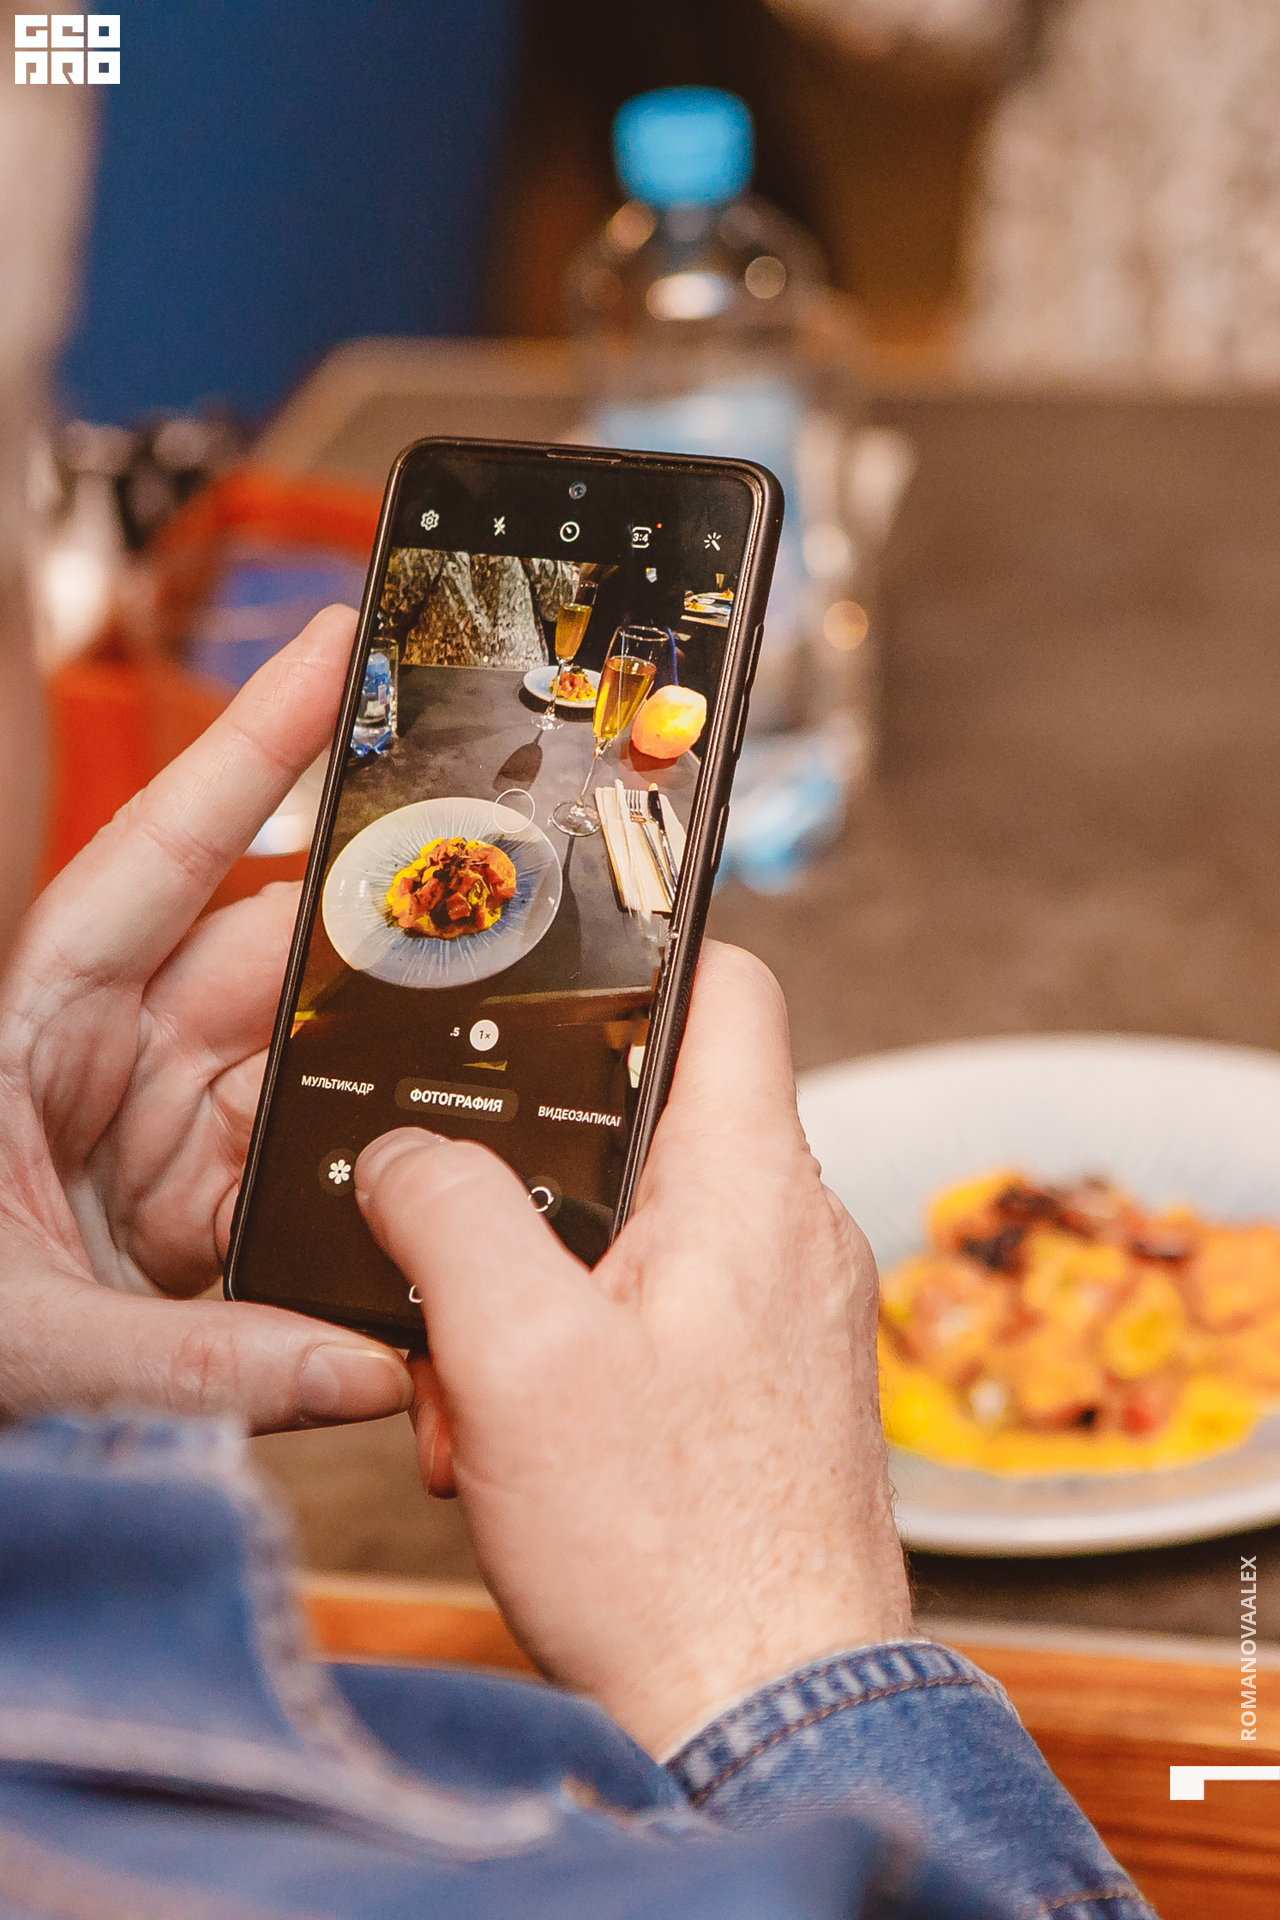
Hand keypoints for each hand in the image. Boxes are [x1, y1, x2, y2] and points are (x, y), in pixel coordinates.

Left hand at [0, 606, 411, 1430]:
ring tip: (432, 1131)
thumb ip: (196, 1362)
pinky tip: (376, 1221)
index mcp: (31, 1026)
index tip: (336, 647)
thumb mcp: (24, 1340)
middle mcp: (99, 1053)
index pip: (161, 857)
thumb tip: (362, 1363)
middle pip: (263, 962)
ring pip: (298, 1072)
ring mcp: (149, 1125)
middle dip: (369, 952)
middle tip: (487, 919)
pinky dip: (336, 1195)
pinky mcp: (182, 1199)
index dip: (253, 746)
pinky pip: (287, 1170)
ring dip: (359, 1109)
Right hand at [355, 942, 909, 1755]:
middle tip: (458, 1269)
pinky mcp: (763, 1384)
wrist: (765, 1718)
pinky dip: (574, 1357)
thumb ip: (450, 1215)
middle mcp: (789, 1233)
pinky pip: (652, 1318)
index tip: (558, 969)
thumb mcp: (517, 1359)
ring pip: (631, 1233)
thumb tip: (406, 1153)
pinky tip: (519, 1445)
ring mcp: (784, 1312)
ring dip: (533, 1295)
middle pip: (646, 1122)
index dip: (644, 953)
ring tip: (479, 1395)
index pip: (732, 988)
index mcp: (750, 1186)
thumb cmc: (672, 1553)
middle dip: (527, 1187)